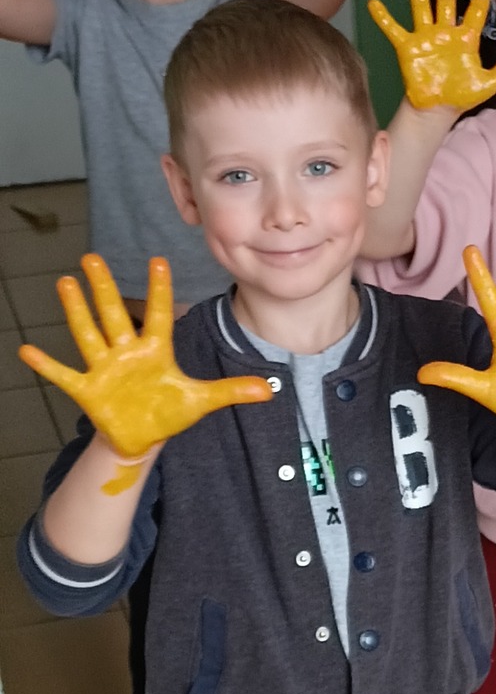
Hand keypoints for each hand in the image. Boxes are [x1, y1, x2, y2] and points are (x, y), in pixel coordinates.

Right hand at [20, 256, 270, 465]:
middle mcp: (127, 352)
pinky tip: (26, 350)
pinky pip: (63, 375)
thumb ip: (232, 392)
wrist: (142, 437)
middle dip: (103, 287)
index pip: (160, 314)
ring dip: (75, 310)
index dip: (160, 289)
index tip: (158, 259)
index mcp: (155, 350)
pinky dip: (46, 365)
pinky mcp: (88, 390)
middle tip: (91, 256)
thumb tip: (270, 390)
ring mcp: (105, 369)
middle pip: (114, 314)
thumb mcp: (201, 400)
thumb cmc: (168, 411)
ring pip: (88, 334)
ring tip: (64, 282)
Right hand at [367, 0, 495, 114]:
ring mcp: (425, 38)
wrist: (437, 110)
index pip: (475, 11)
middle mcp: (445, 33)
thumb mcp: (487, 84)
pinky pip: (394, 29)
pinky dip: (384, 18)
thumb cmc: (461, 96)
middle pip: (445, 0)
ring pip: (421, 6)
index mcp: (465, 39)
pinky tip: (375, 3)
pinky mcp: (407, 48)